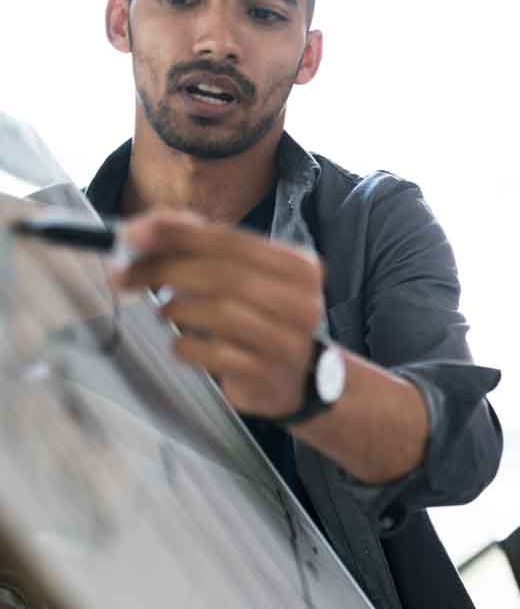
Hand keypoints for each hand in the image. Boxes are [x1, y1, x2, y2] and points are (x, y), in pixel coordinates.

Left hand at [113, 211, 325, 418]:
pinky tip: (182, 344)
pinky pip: (214, 354)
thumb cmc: (257, 317)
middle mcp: (303, 302)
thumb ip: (196, 242)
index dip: (177, 235)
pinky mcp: (267, 375)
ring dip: (177, 308)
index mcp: (300, 267)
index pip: (231, 240)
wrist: (290, 379)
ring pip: (221, 313)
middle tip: (128, 275)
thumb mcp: (240, 272)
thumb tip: (140, 229)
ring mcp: (288, 341)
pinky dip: (185, 346)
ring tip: (165, 311)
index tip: (131, 236)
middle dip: (166, 269)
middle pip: (225, 275)